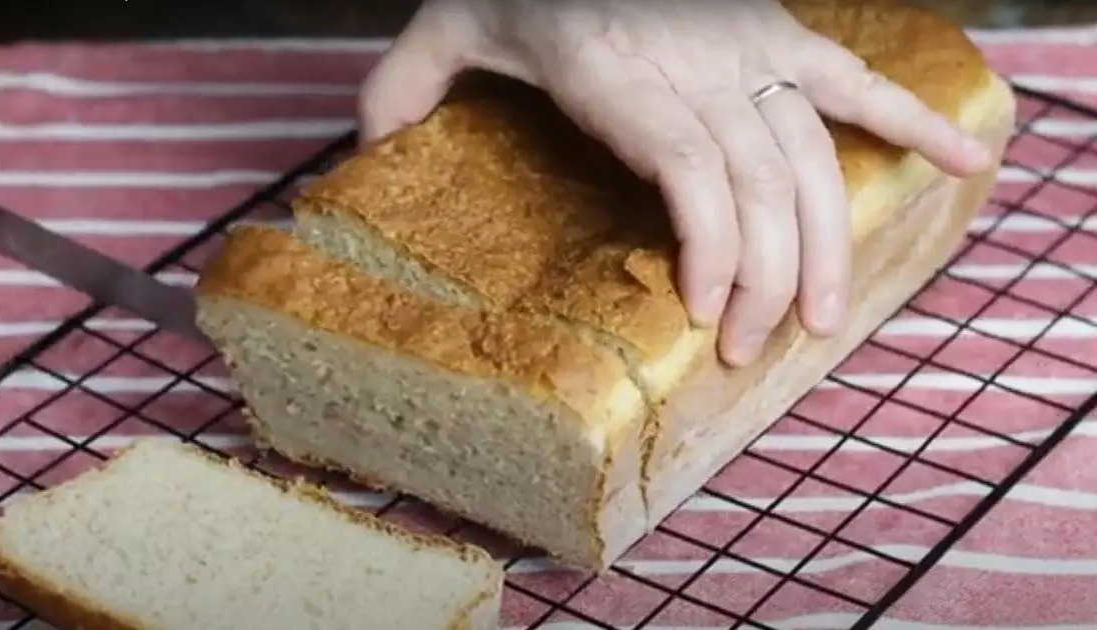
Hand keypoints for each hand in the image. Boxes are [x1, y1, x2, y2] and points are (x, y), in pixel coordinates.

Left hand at [359, 0, 992, 365]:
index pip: (685, 168)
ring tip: (829, 316)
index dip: (712, 244)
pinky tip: (968, 162)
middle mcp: (692, 60)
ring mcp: (745, 45)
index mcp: (616, 68)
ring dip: (829, 237)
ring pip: (809, 150)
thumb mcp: (447, 18)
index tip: (709, 314)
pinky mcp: (775, 32)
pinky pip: (853, 78)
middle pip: (756, 180)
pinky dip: (914, 120)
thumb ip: (402, 86)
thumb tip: (358, 155)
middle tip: (756, 352)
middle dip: (766, 275)